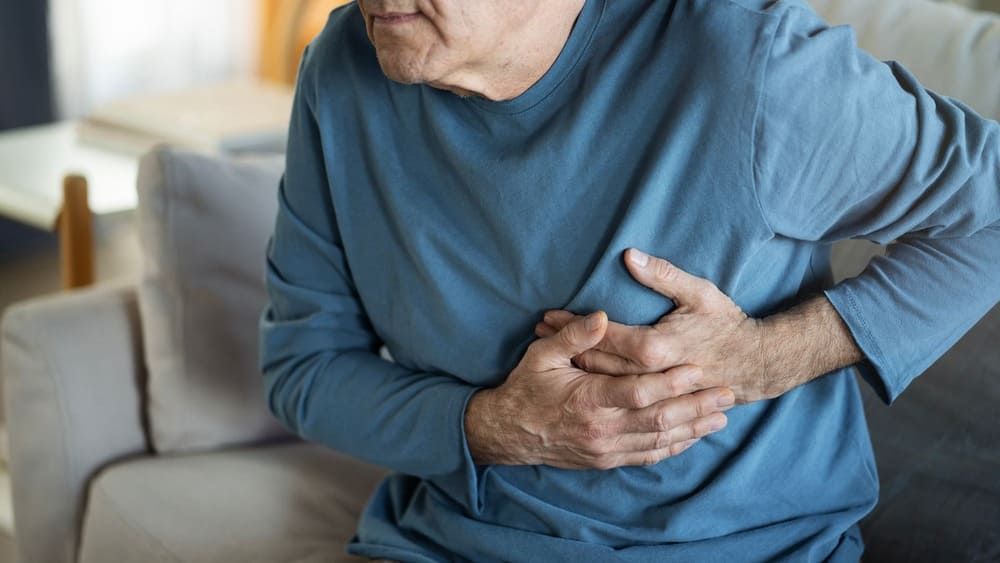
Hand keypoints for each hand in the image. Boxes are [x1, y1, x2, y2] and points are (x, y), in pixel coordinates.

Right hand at [465, 311, 735, 468]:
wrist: (508, 433)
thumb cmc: (525, 388)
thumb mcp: (542, 354)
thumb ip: (574, 335)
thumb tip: (603, 316)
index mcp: (588, 400)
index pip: (640, 392)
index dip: (672, 382)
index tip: (698, 369)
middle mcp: (602, 429)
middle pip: (659, 419)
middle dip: (696, 406)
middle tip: (726, 393)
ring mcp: (606, 449)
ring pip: (659, 440)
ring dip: (692, 429)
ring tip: (721, 416)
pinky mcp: (607, 460)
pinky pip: (647, 455)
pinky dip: (673, 447)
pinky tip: (692, 438)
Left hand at [536, 249, 786, 403]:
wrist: (755, 365)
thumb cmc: (726, 325)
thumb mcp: (699, 293)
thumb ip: (662, 275)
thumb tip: (629, 256)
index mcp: (655, 347)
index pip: (601, 335)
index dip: (571, 325)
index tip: (546, 316)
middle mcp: (649, 375)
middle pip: (595, 361)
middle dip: (564, 347)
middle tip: (536, 335)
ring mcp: (653, 395)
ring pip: (602, 383)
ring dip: (573, 367)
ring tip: (545, 354)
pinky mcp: (658, 406)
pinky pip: (618, 400)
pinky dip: (594, 387)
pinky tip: (576, 381)